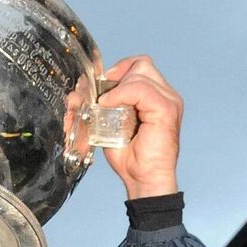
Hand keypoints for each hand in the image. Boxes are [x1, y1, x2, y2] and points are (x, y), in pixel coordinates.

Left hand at [100, 56, 181, 198]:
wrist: (144, 181)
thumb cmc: (131, 160)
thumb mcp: (112, 127)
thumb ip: (104, 108)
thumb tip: (77, 94)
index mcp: (157, 98)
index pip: (140, 67)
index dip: (119, 71)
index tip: (101, 86)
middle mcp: (166, 96)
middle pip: (141, 64)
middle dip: (118, 74)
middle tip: (103, 95)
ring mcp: (169, 101)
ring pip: (140, 71)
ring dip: (117, 86)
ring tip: (105, 105)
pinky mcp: (166, 109)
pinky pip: (140, 88)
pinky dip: (121, 93)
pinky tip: (108, 105)